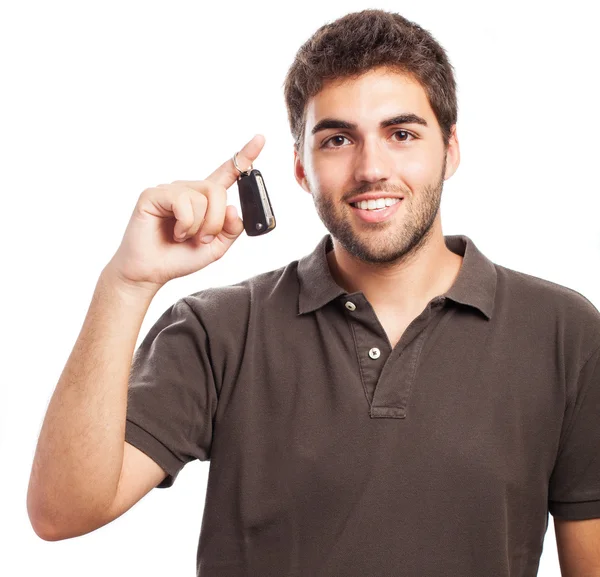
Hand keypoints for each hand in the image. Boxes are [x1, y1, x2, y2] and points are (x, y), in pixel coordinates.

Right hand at [105, 134, 264, 292]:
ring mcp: (171, 191)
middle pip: (218, 191)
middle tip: (203, 239)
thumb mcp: (216, 248)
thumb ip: (231, 229)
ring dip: (199, 227)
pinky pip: (183, 202)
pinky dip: (185, 224)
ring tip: (184, 237)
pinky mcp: (154, 194)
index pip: (228, 173)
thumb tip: (233, 208)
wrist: (151, 272)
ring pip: (202, 199)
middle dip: (216, 221)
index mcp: (206, 201)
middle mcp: (189, 191)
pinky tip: (175, 233)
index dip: (244, 156)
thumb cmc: (178, 258)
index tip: (260, 139)